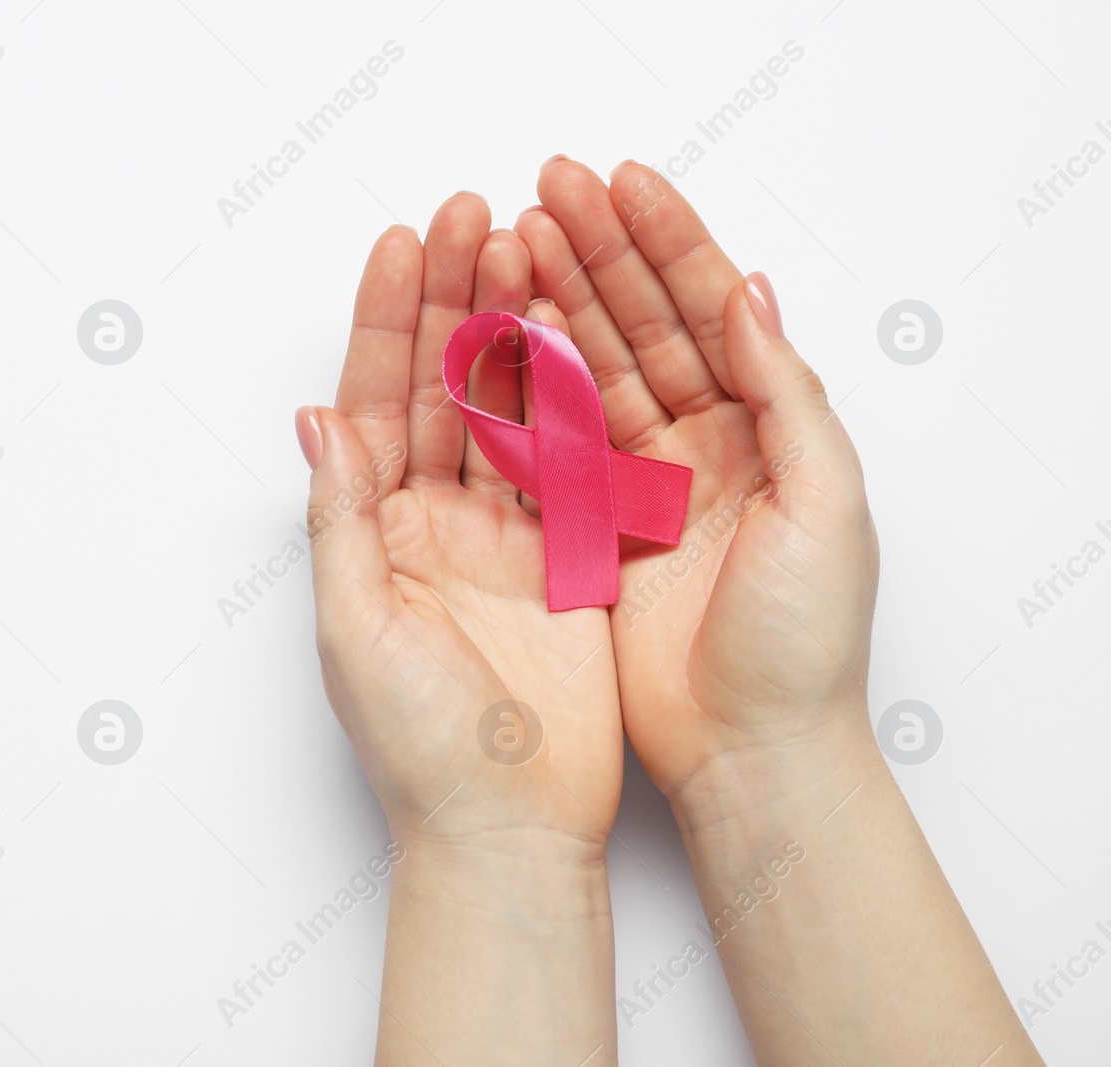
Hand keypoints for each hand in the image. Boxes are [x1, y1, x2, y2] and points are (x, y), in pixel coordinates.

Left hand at [301, 192, 623, 863]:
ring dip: (514, 329)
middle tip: (472, 213)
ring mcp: (504, 536)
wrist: (510, 828)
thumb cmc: (419, 747)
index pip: (374, 402)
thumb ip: (340, 520)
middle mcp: (431, 524)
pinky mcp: (568, 558)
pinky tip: (579, 329)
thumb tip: (315, 419)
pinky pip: (570, 461)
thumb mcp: (357, 627)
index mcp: (370, 534)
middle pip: (440, 387)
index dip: (386, 321)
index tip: (405, 242)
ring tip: (526, 246)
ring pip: (507, 408)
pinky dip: (573, 396)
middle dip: (452, 299)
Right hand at [516, 158, 879, 797]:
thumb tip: (750, 291)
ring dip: (555, 304)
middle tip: (544, 189)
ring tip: (510, 241)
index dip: (665, 242)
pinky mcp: (592, 530)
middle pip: (644, 326)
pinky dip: (527, 390)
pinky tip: (499, 338)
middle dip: (596, 253)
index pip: (710, 310)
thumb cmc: (803, 641)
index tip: (616, 182)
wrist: (750, 752)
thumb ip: (787, 396)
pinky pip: (553, 443)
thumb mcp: (825, 507)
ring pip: (592, 372)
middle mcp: (704, 445)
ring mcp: (643, 484)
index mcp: (769, 429)